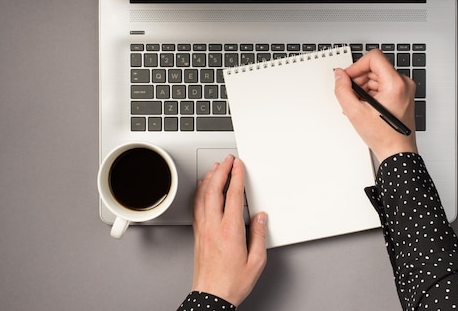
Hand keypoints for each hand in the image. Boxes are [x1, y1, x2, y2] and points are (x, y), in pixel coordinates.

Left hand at [192, 155, 266, 305]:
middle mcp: (214, 227)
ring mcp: (203, 230)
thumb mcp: (256, 260)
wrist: (211, 297)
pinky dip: (200, 193)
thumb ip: (259, 235)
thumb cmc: (232, 282)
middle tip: (227, 160)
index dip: (236, 176)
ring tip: (215, 168)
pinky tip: (202, 189)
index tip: (239, 165)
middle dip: (221, 171)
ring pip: (203, 197)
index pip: (233, 195)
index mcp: (230, 230)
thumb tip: (260, 217)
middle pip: (214, 190)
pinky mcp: (197, 235)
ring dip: (209, 179)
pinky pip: (197, 207)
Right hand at [334, 49, 417, 161]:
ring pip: (377, 76)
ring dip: (364, 87)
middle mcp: (404, 83)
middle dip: (359, 79)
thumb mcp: (355, 112)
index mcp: (396, 84)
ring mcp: (404, 89)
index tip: (348, 78)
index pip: (374, 58)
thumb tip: (339, 75)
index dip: (356, 66)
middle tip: (351, 95)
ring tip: (358, 104)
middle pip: (374, 67)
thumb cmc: (384, 137)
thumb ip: (343, 90)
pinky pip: (382, 85)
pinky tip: (364, 106)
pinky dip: (371, 93)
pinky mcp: (402, 95)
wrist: (397, 152)